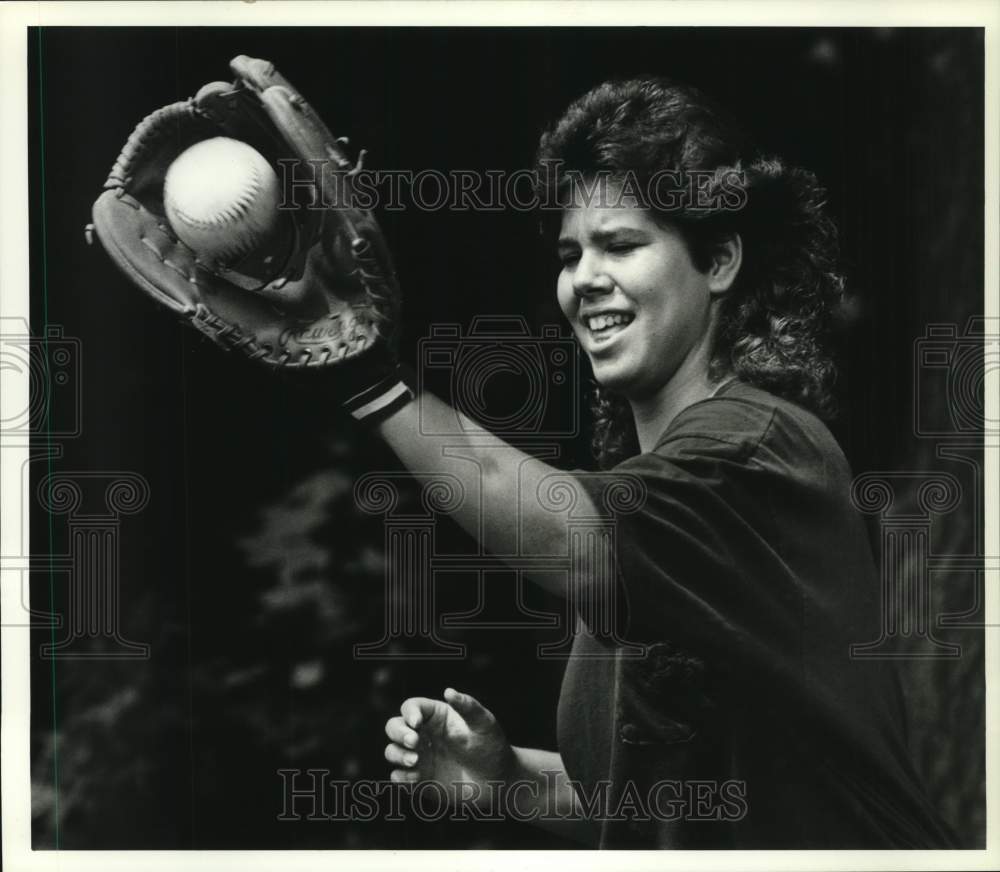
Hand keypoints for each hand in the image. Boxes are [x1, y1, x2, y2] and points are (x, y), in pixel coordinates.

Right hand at [384, 688, 516, 805]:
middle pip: (394, 726)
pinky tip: (417, 777)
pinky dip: (401, 776)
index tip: (417, 723)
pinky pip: (398, 777)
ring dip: (397, 754)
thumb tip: (448, 691)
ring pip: (391, 751)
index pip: (411, 707)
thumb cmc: (492, 746)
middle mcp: (424, 734)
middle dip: (398, 733)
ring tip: (415, 761)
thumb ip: (468, 706)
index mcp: (436, 716)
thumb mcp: (484, 723)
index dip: (409, 712)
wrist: (498, 780)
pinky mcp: (419, 779)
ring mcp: (419, 757)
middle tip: (415, 743)